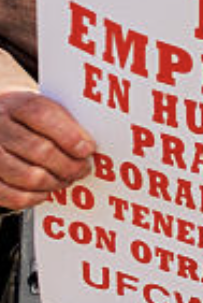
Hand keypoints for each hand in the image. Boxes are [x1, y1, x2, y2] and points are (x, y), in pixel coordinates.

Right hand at [0, 92, 94, 211]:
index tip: (88, 149)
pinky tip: (46, 191)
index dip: (70, 136)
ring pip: (29, 176)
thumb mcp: (44, 108)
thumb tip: (87, 146)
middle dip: (69, 165)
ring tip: (66, 179)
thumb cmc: (27, 120)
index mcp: (16, 105)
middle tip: (82, 169)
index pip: (43, 116)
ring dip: (55, 182)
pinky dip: (35, 197)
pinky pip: (13, 196)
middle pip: (39, 150)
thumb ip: (65, 124)